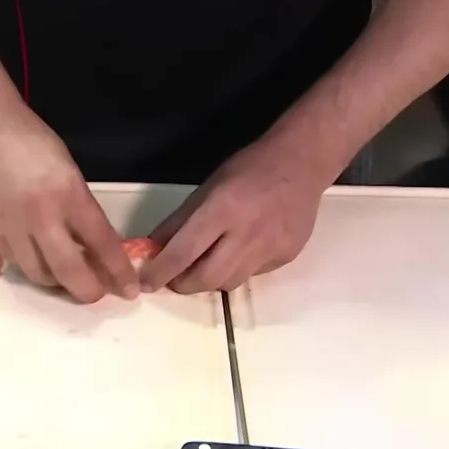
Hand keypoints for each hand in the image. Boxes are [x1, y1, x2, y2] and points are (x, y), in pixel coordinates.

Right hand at [0, 109, 138, 302]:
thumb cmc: (30, 140)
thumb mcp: (68, 170)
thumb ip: (79, 206)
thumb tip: (90, 243)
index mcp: (69, 194)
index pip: (102, 244)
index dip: (119, 272)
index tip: (129, 290)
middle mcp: (42, 217)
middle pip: (70, 272)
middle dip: (89, 291)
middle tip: (97, 293)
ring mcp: (11, 228)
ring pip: (39, 275)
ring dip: (58, 282)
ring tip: (66, 277)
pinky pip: (14, 262)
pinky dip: (30, 266)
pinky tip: (37, 259)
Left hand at [140, 138, 333, 293]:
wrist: (302, 163)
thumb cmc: (249, 169)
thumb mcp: (208, 187)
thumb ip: (179, 221)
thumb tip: (153, 247)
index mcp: (223, 209)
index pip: (184, 251)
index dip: (161, 271)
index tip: (146, 282)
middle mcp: (247, 233)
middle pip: (207, 278)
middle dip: (184, 285)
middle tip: (174, 278)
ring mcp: (271, 248)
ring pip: (230, 283)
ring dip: (210, 279)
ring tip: (207, 263)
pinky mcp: (286, 257)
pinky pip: (252, 275)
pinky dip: (237, 270)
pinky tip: (239, 251)